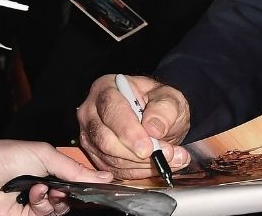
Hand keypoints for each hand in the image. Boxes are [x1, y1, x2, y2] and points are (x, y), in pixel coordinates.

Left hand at [0, 140, 114, 215]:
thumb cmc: (6, 157)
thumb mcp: (45, 154)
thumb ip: (74, 169)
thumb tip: (107, 178)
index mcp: (49, 166)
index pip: (76, 177)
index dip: (87, 181)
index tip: (100, 183)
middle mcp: (44, 185)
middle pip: (72, 196)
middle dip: (72, 192)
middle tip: (64, 186)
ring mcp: (34, 203)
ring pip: (60, 209)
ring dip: (56, 198)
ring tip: (44, 188)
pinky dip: (43, 205)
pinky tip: (34, 194)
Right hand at [76, 74, 192, 179]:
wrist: (156, 118)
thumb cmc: (158, 103)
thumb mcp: (169, 98)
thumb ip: (164, 109)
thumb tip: (153, 128)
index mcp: (105, 89)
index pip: (111, 111)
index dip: (129, 132)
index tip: (148, 148)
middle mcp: (91, 112)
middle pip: (105, 139)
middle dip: (136, 153)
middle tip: (165, 154)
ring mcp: (90, 136)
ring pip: (110, 158)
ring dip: (141, 164)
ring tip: (170, 158)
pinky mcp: (96, 155)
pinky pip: (114, 170)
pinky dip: (138, 172)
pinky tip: (157, 165)